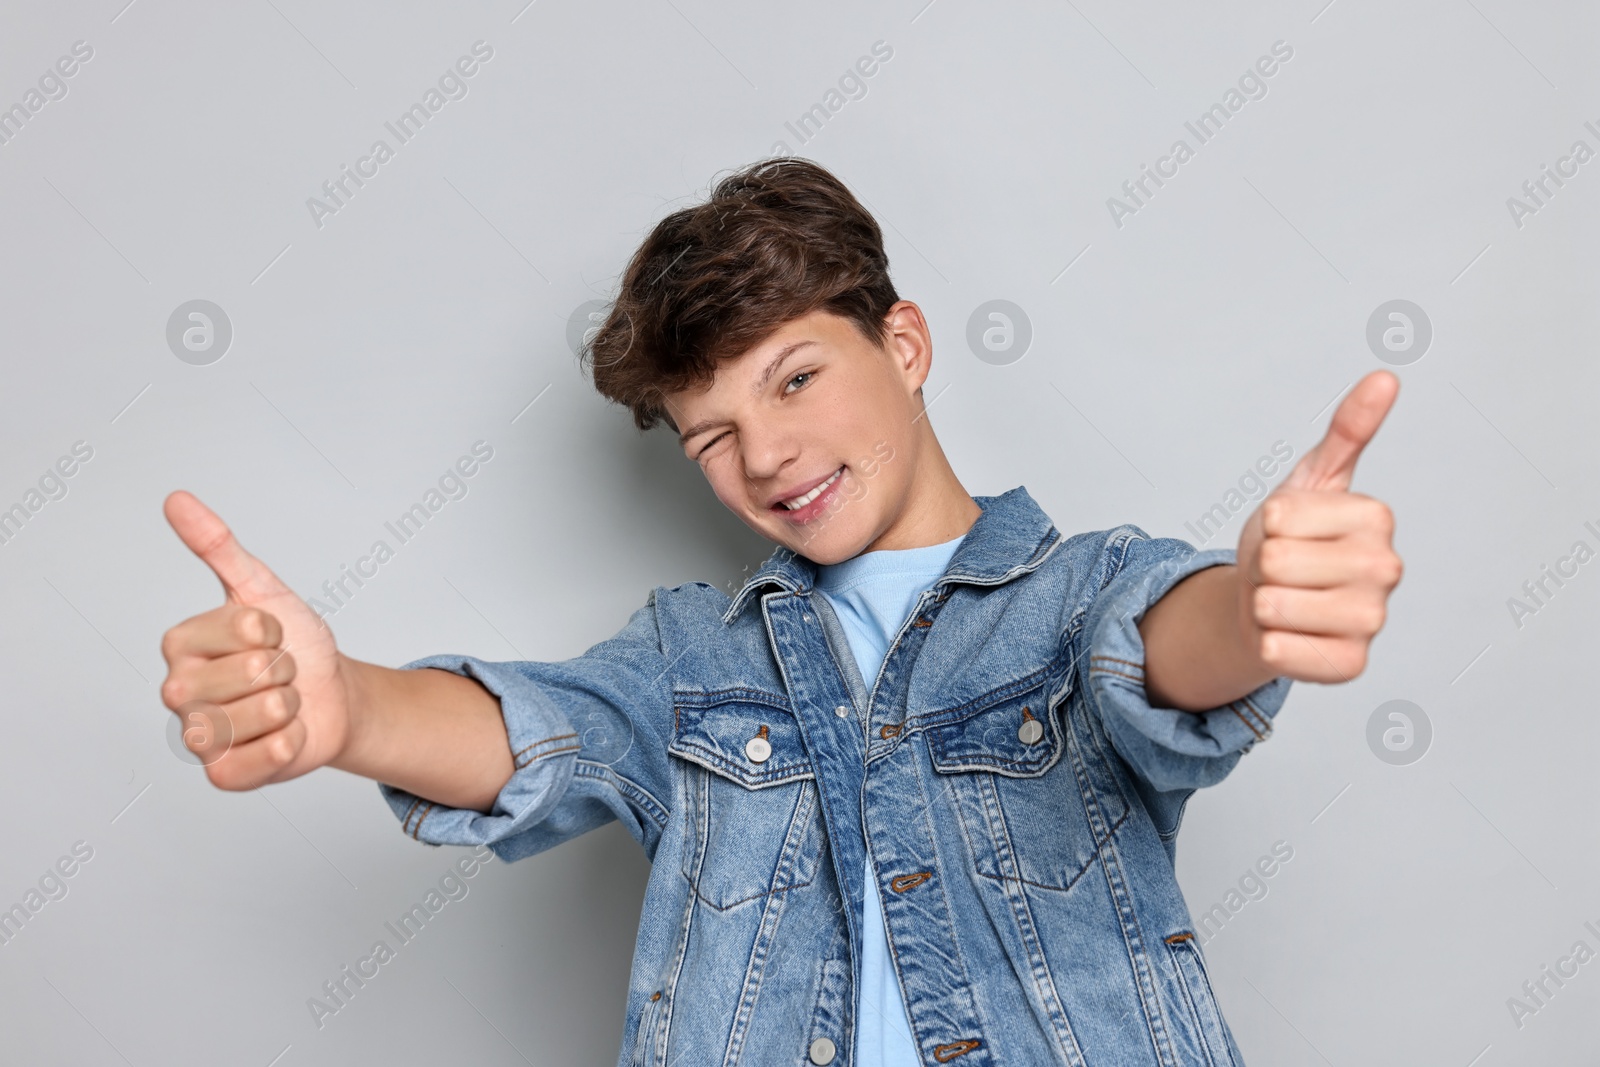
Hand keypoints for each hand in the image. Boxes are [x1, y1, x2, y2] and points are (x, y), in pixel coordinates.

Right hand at [159, 491, 353, 788]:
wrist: (330, 695)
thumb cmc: (293, 644)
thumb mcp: (263, 589)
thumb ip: (218, 545)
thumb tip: (177, 499)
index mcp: (180, 643)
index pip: (245, 628)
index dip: (274, 630)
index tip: (270, 634)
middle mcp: (178, 690)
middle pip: (252, 674)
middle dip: (284, 670)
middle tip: (279, 673)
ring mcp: (198, 735)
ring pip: (261, 715)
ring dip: (289, 707)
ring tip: (281, 704)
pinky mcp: (222, 774)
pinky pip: (260, 760)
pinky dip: (288, 745)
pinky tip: (283, 736)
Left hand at [1234, 371, 1403, 682]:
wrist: (1271, 601)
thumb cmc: (1291, 538)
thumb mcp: (1311, 479)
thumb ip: (1347, 430)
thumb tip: (1385, 377)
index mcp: (1377, 518)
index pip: (1280, 516)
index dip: (1267, 524)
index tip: (1288, 530)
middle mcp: (1386, 570)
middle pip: (1276, 561)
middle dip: (1263, 565)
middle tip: (1283, 570)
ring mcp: (1372, 621)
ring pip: (1273, 606)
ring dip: (1262, 604)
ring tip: (1285, 599)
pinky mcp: (1350, 666)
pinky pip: (1280, 651)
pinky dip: (1268, 644)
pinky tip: (1288, 636)